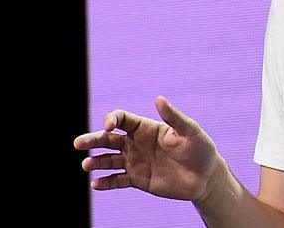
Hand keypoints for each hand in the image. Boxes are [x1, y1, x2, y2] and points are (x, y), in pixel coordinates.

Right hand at [73, 96, 220, 201]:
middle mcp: (137, 144)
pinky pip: (117, 181)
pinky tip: (96, 184)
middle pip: (109, 139)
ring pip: (109, 160)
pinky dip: (105, 183)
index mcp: (147, 128)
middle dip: (93, 139)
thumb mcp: (190, 131)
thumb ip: (174, 117)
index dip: (112, 119)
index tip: (108, 126)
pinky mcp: (138, 180)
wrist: (205, 177)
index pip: (122, 119)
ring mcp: (136, 162)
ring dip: (96, 161)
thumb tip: (158, 99)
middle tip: (78, 143)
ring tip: (86, 164)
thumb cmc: (200, 149)